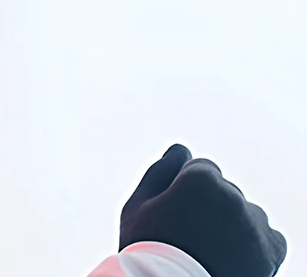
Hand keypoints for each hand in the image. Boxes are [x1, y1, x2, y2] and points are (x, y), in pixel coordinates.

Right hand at [119, 144, 286, 276]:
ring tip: (212, 250)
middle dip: (211, 206)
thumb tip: (182, 150)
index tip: (176, 215)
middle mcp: (231, 194)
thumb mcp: (137, 206)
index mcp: (199, 177)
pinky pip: (270, 237)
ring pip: (246, 213)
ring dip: (234, 224)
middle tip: (191, 236)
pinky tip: (234, 257)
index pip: (202, 169)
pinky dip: (257, 244)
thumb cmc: (148, 250)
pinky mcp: (270, 251)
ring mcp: (253, 224)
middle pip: (224, 190)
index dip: (185, 191)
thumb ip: (160, 171)